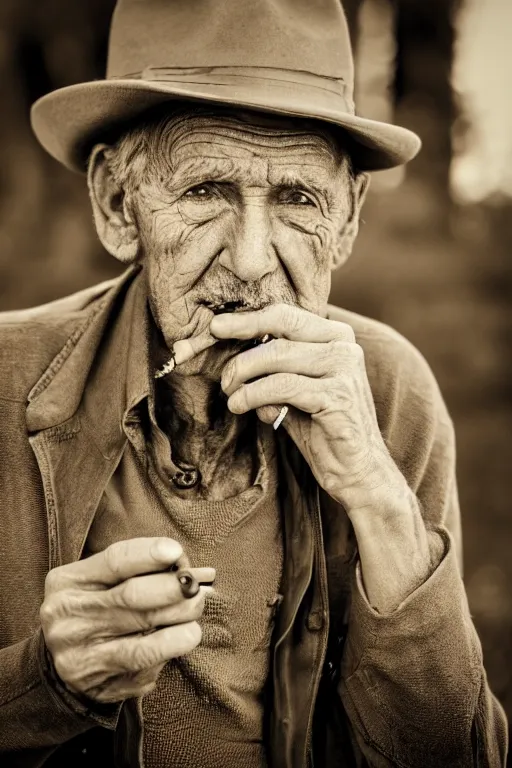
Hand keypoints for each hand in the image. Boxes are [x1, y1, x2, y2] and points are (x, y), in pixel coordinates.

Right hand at [40, 537, 214, 702]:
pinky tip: (181, 640)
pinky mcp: (99, 686)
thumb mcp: (101, 580)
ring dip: (180, 625)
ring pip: (143, 643)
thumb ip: (140, 570)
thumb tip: (196, 571)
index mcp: (68, 582)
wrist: (62, 660)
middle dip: (173, 590)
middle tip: (196, 588)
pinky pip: (145, 668)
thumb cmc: (94, 607)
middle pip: (132, 597)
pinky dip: (170, 652)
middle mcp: (69, 618)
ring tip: (195, 616)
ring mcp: (82, 656)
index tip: (176, 551)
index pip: (114, 561)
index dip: (148, 554)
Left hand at [211, 304, 404, 511]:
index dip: (247, 319)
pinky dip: (254, 395)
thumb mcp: (296, 389)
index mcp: (336, 336)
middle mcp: (344, 346)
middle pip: (280, 329)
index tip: (215, 327)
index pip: (285, 315)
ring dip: (243, 375)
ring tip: (230, 395)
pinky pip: (282, 386)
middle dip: (241, 340)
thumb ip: (274, 367)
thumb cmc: (322, 429)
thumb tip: (230, 353)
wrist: (358, 470)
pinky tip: (240, 406)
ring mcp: (344, 369)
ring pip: (277, 357)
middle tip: (220, 368)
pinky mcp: (337, 395)